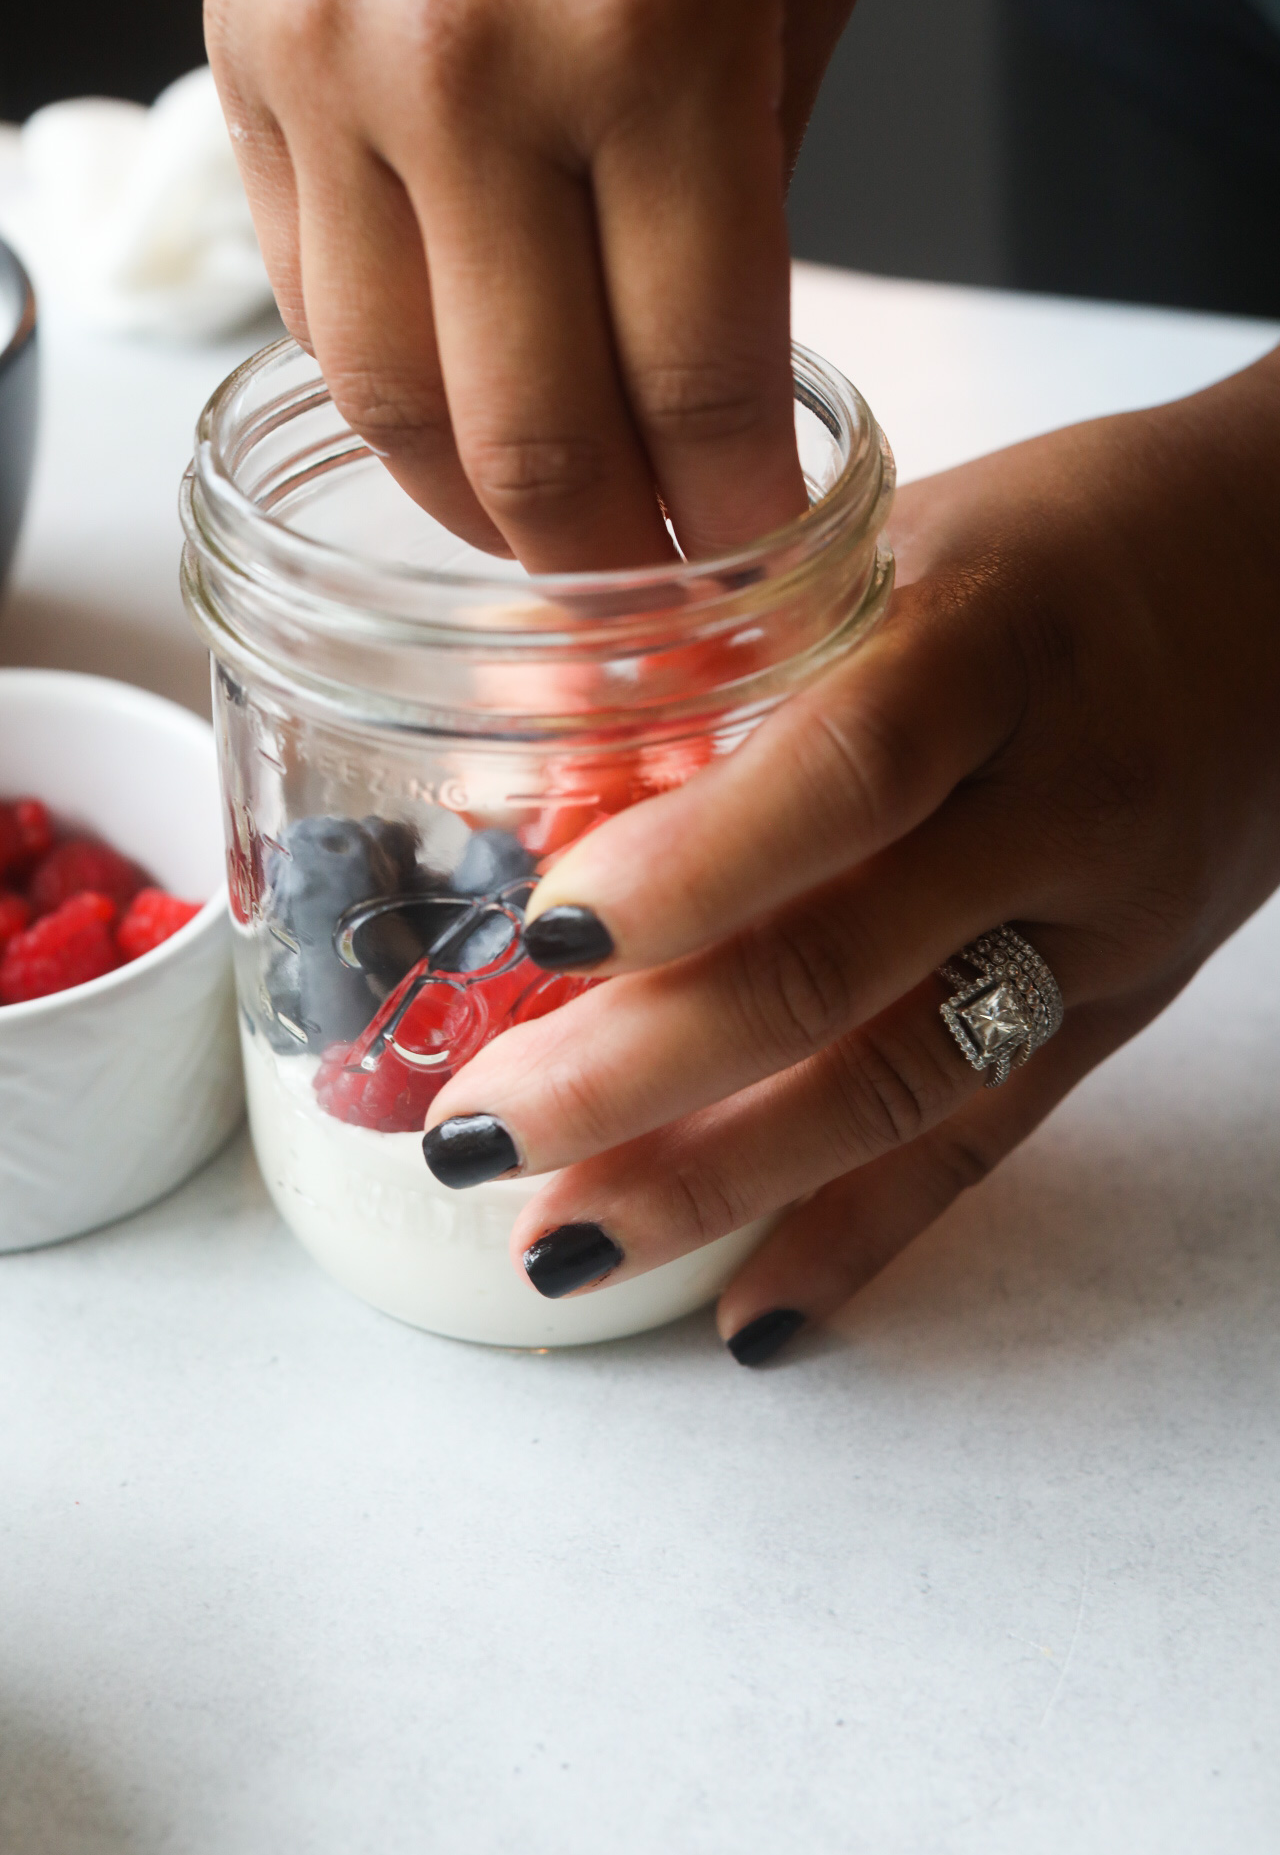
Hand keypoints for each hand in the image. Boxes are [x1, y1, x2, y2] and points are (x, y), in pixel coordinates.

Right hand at [204, 0, 859, 571]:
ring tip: (557, 543)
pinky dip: (396, 399)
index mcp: (648, 38)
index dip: (735, 521)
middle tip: (656, 609)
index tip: (758, 581)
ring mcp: (326, 70)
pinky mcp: (243, 71)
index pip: (698, 387)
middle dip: (611, 565)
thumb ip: (746, 195)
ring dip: (486, 514)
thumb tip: (705, 393)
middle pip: (535, 443)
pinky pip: (315, 311)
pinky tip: (464, 422)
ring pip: (395, 409)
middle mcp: (463, 67)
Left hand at [422, 349, 1279, 1358]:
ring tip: (563, 1246)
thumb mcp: (906, 539)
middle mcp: (1062, 801)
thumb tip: (543, 792)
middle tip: (481, 1135)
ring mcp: (1104, 927)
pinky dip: (861, 1236)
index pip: (843, 770)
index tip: (538, 942)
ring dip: (718, 1184)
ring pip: (903, 1088)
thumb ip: (745, 656)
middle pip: (843, 967)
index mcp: (994, 640)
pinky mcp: (1120, 1010)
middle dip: (641, 1074)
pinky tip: (748, 1316)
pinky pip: (986, 1147)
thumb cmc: (1072, 539)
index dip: (688, 867)